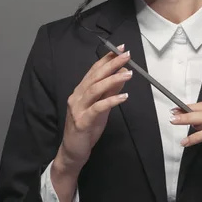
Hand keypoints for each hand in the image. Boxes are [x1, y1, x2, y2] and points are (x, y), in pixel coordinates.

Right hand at [56, 44, 132, 170]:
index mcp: (80, 91)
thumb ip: (109, 92)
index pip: (94, 70)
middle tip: (126, 55)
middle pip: (95, 76)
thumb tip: (122, 75)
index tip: (120, 49)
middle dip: (111, 64)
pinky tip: (124, 96)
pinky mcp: (82, 121)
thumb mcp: (101, 108)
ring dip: (112, 79)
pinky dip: (111, 100)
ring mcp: (78, 108)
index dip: (107, 58)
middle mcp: (77, 96)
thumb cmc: (87, 129)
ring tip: (128, 73)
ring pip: (95, 89)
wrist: (73, 152)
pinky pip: (98, 108)